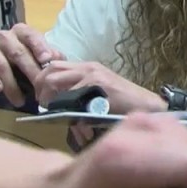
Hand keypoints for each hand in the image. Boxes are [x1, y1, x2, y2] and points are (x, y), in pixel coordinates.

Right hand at [0, 23, 64, 106]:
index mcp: (23, 31)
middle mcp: (5, 35)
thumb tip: (57, 61)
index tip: (46, 59)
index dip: (40, 47)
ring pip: (1, 63)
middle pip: (18, 53)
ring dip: (11, 84)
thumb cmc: (24, 56)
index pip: (32, 36)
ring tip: (19, 100)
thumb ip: (51, 56)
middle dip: (29, 72)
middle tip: (38, 89)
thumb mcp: (40, 54)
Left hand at [34, 60, 165, 113]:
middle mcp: (88, 67)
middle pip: (50, 69)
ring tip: (52, 112)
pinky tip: (70, 120)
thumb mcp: (99, 94)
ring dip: (48, 98)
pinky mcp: (97, 86)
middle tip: (43, 106)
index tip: (43, 100)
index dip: (42, 82)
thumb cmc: (124, 104)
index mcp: (88, 67)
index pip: (54, 66)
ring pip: (54, 79)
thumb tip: (59, 111)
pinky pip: (69, 96)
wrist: (146, 105)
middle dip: (40, 88)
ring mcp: (92, 75)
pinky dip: (64, 109)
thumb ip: (80, 95)